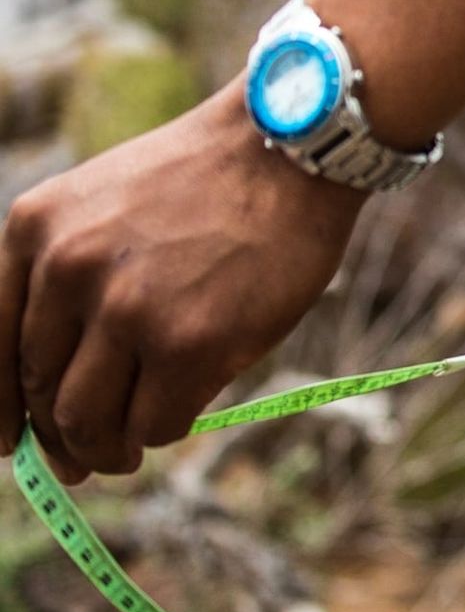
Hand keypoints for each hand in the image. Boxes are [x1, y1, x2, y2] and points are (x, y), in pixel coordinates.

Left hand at [0, 80, 365, 482]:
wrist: (290, 149)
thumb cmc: (210, 183)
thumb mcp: (105, 206)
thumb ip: (72, 275)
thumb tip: (63, 379)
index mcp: (34, 231)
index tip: (10, 445)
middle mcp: (67, 271)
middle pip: (41, 390)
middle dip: (62, 438)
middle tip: (84, 461)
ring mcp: (128, 310)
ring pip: (89, 420)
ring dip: (107, 449)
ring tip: (127, 453)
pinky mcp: (190, 344)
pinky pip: (156, 423)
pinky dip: (162, 432)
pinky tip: (177, 417)